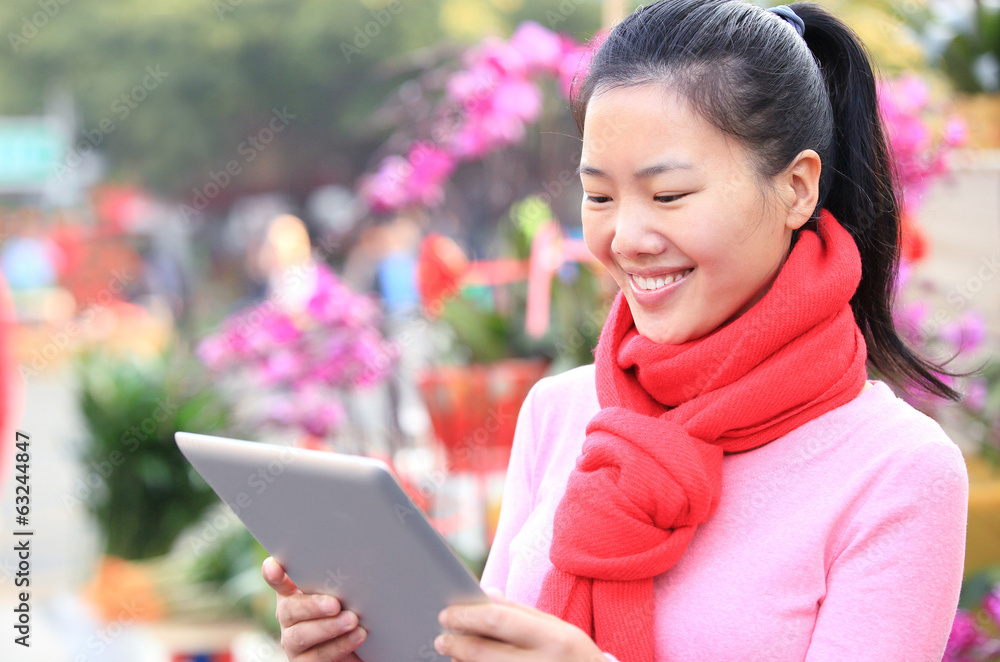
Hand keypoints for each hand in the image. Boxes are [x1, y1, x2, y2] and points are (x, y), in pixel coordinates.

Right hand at [261, 557, 366, 661]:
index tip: (273, 566)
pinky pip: (318, 656)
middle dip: (312, 606)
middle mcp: (289, 619)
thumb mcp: (345, 595)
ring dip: (328, 627)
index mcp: (294, 596)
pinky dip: (340, 645)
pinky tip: (357, 636)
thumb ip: (338, 583)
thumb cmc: (351, 614)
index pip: (280, 583)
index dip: (274, 575)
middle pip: (290, 609)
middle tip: (335, 604)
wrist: (362, 650)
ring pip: (301, 635)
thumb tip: (355, 562)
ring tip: (352, 621)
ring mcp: (293, 643)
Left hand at [435, 587, 606, 660]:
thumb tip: (486, 595)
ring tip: (453, 656)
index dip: (467, 616)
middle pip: (484, 653)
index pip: (498, 620)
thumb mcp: (558, 630)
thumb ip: (522, 613)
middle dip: (457, 644)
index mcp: (554, 638)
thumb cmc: (574, 658)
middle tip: (441, 639)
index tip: (447, 614)